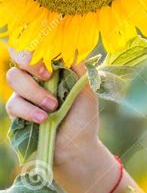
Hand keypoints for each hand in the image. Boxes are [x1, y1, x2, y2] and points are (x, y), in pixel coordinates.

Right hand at [5, 48, 99, 172]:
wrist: (77, 147)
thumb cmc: (83, 116)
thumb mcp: (86, 89)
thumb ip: (77, 67)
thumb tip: (68, 47)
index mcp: (53, 67)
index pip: (38, 45)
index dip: (39, 46)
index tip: (53, 60)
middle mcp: (36, 76)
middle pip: (18, 54)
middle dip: (30, 62)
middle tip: (48, 76)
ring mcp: (24, 93)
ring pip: (13, 77)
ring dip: (34, 91)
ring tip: (53, 107)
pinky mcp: (17, 112)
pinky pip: (13, 103)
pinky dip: (28, 110)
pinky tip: (43, 119)